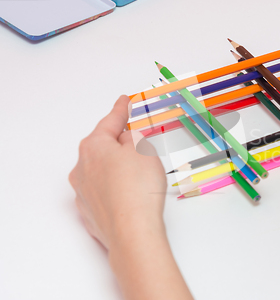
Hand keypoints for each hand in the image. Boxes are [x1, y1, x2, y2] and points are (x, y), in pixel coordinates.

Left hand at [69, 95, 166, 248]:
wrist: (132, 232)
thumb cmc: (138, 189)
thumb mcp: (144, 150)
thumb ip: (134, 137)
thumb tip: (126, 140)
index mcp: (93, 147)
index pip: (110, 121)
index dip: (121, 110)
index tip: (124, 101)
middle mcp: (81, 168)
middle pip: (103, 148)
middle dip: (120, 145)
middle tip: (139, 144)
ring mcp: (83, 192)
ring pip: (102, 171)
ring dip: (118, 170)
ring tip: (141, 178)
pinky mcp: (89, 212)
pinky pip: (103, 193)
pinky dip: (115, 190)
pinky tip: (130, 196)